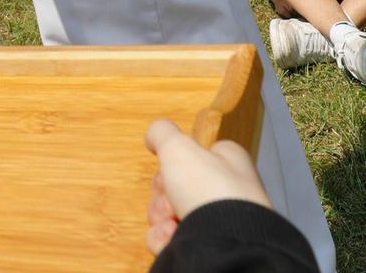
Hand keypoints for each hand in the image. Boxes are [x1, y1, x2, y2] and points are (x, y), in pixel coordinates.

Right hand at [144, 118, 270, 254]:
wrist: (222, 246)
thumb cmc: (209, 189)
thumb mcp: (179, 146)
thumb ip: (163, 133)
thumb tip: (154, 134)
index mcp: (227, 164)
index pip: (196, 154)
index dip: (174, 158)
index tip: (169, 161)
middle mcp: (222, 194)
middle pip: (174, 184)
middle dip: (164, 191)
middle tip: (171, 194)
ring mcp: (213, 224)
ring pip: (166, 212)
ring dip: (161, 214)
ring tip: (173, 220)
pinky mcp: (201, 248)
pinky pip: (168, 238)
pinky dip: (164, 237)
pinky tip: (173, 236)